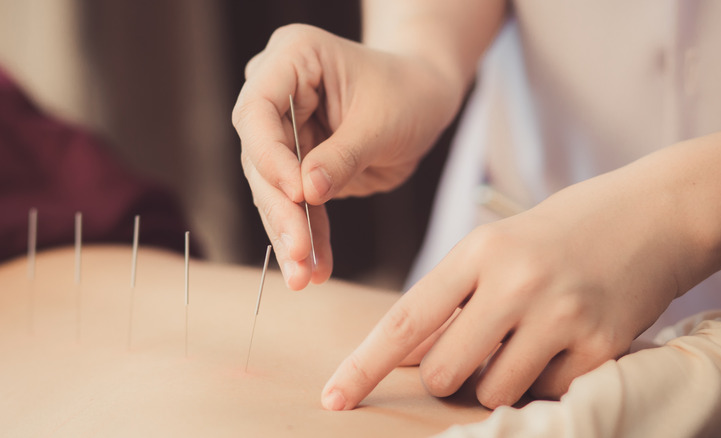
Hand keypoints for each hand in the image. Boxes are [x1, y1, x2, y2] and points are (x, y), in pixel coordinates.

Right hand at [233, 24, 459, 289]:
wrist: (426, 99)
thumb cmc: (410, 93)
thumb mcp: (383, 122)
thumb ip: (343, 156)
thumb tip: (306, 195)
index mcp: (292, 59)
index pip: (258, 110)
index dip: (271, 156)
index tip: (297, 194)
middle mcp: (277, 93)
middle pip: (261, 156)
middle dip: (280, 209)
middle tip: (297, 252)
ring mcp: (285, 131)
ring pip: (273, 189)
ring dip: (290, 234)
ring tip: (303, 275)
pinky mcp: (299, 164)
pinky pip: (297, 206)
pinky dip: (309, 237)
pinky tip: (315, 269)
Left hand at [321, 157, 703, 409]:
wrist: (654, 212)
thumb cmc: (562, 232)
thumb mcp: (498, 246)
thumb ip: (452, 298)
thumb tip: (407, 355)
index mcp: (478, 250)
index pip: (405, 320)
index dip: (364, 365)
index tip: (334, 397)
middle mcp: (514, 280)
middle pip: (444, 371)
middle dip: (449, 376)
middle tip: (479, 348)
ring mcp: (559, 314)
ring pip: (493, 391)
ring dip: (501, 379)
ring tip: (532, 338)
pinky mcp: (601, 345)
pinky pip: (548, 393)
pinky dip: (549, 379)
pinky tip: (569, 340)